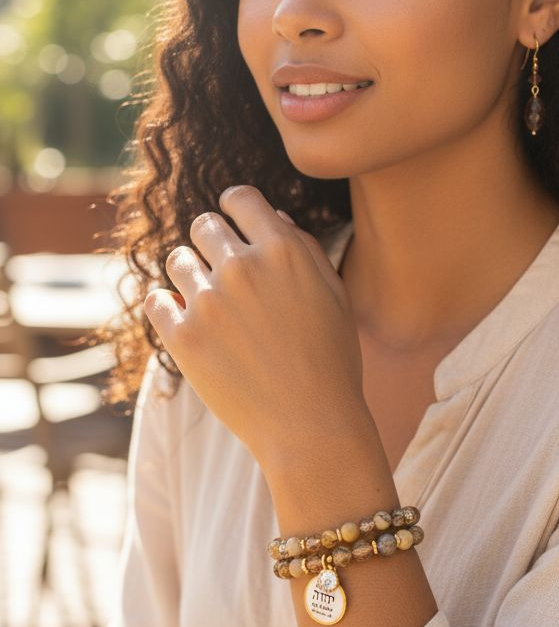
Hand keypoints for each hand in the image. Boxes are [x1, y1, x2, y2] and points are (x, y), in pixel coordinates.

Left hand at [144, 186, 368, 479]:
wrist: (312, 427)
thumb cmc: (332, 362)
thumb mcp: (334, 296)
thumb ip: (304, 249)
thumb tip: (272, 216)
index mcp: (283, 250)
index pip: (240, 199)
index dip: (234, 208)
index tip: (232, 224)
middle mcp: (242, 267)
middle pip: (203, 226)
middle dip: (212, 243)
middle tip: (223, 273)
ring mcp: (208, 302)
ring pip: (177, 261)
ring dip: (190, 275)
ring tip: (209, 304)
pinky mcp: (182, 338)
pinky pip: (156, 300)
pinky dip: (167, 307)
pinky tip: (186, 322)